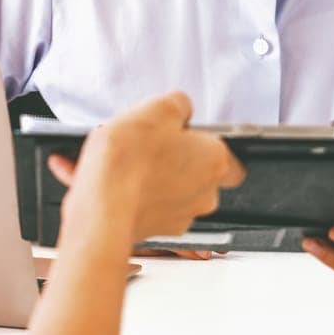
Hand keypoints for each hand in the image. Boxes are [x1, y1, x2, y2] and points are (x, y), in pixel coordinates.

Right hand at [47, 92, 244, 245]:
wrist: (100, 207)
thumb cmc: (129, 162)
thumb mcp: (157, 108)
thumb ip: (179, 104)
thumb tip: (181, 108)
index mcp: (215, 162)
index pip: (233, 157)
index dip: (207, 143)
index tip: (186, 133)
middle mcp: (203, 195)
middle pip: (195, 172)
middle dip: (173, 158)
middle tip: (147, 142)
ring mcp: (177, 216)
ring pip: (167, 190)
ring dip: (146, 175)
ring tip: (116, 158)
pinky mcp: (151, 230)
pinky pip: (141, 205)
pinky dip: (125, 191)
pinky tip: (101, 176)